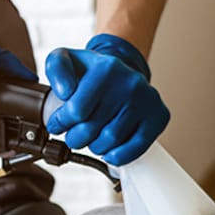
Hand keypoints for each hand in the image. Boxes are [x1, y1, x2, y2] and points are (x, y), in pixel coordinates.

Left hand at [45, 34, 168, 165]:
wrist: (121, 73)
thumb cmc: (91, 72)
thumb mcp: (66, 59)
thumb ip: (56, 68)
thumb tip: (65, 91)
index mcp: (106, 68)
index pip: (76, 111)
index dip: (60, 123)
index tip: (57, 125)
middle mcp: (130, 83)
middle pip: (92, 129)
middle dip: (75, 138)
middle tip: (73, 136)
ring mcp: (147, 100)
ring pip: (110, 141)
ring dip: (94, 147)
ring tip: (91, 139)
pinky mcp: (158, 116)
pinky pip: (136, 148)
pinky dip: (118, 155)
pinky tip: (109, 151)